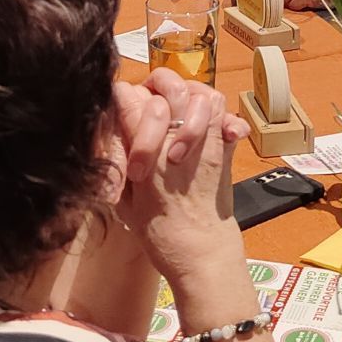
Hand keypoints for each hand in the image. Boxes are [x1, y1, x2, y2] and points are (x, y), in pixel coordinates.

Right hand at [117, 75, 244, 280]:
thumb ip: (118, 162)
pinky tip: (210, 124)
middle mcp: (175, 143)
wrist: (201, 256)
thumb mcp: (125, 200)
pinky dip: (218, 115)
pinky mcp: (226, 151)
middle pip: (168, 85)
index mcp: (145, 156)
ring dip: (190, 96)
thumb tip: (114, 128)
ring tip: (180, 109)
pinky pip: (227, 115)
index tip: (123, 104)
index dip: (123, 96)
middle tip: (152, 100)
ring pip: (202, 94)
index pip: (128, 99)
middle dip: (158, 87)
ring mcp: (206, 144)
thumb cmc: (160, 235)